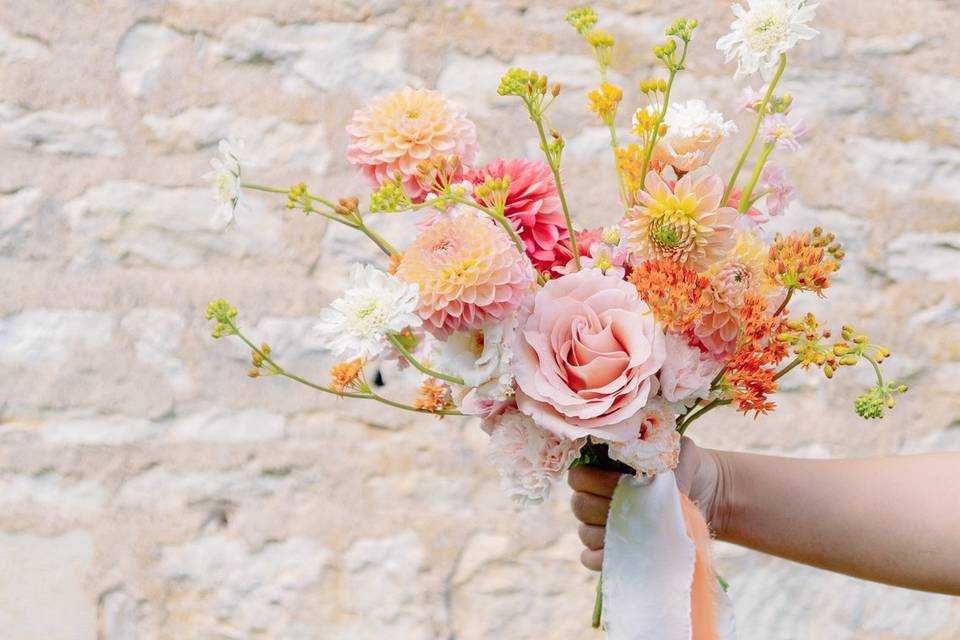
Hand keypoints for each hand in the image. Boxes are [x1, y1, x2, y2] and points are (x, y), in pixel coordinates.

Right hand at [569, 437, 724, 570]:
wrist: (706, 493)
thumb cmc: (686, 467)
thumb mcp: (682, 454)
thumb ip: (666, 459)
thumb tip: (659, 485)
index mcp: (601, 469)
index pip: (579, 476)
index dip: (597, 481)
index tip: (627, 482)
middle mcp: (596, 496)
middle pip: (579, 506)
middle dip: (604, 508)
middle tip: (636, 509)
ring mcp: (601, 526)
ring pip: (585, 533)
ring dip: (608, 534)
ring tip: (638, 531)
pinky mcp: (612, 551)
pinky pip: (591, 558)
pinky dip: (602, 558)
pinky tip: (627, 553)